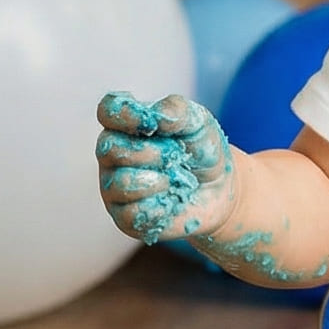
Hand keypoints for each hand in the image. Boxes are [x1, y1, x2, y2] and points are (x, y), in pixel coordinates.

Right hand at [95, 91, 237, 246]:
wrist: (220, 189)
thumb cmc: (201, 150)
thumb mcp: (198, 122)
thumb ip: (177, 110)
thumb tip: (153, 116)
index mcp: (126, 124)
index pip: (107, 110)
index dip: (124, 114)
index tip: (150, 122)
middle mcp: (112, 154)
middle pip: (110, 148)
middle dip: (152, 152)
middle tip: (176, 155)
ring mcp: (114, 187)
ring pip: (119, 182)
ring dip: (157, 180)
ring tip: (174, 179)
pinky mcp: (124, 218)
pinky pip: (132, 213)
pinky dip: (160, 206)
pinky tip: (171, 201)